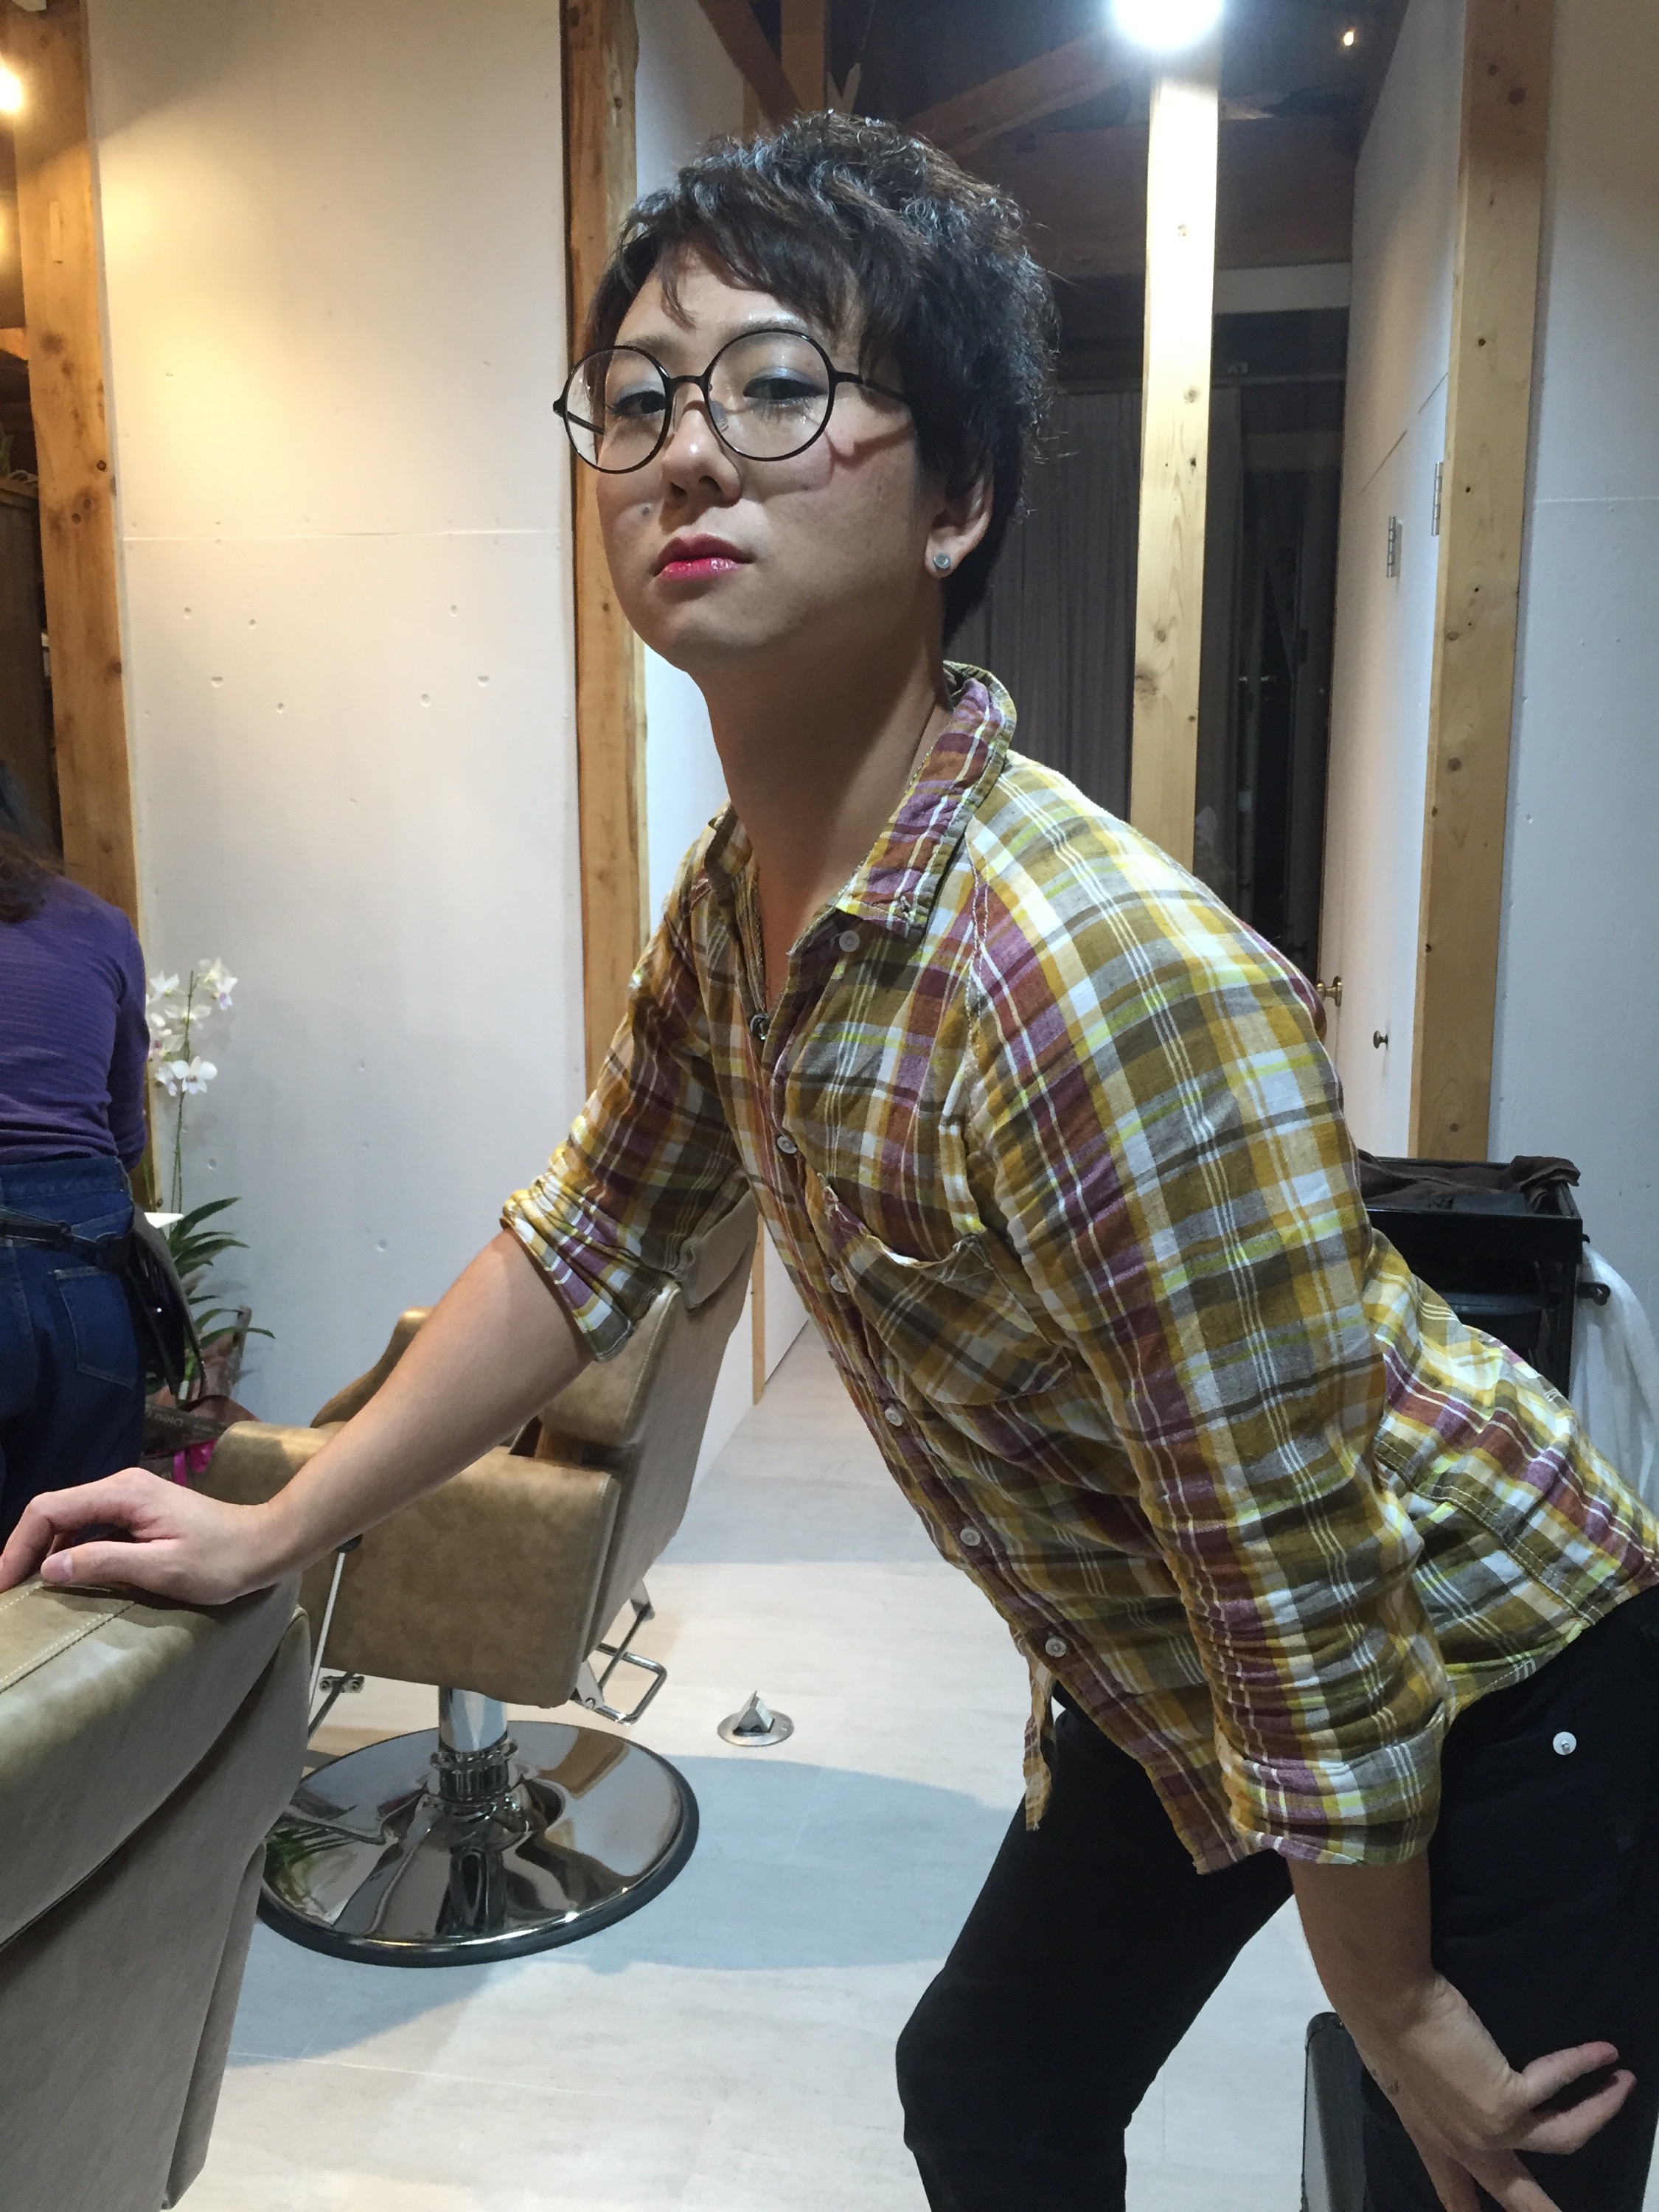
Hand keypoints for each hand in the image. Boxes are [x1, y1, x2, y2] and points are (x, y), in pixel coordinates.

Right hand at [0, 1469, 289, 1605]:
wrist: (265, 1544)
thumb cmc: (221, 1560)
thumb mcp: (161, 1568)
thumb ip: (105, 1563)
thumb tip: (51, 1568)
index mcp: (123, 1493)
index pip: (49, 1509)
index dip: (17, 1545)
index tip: (3, 1584)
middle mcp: (122, 1487)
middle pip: (54, 1510)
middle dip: (25, 1548)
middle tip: (9, 1591)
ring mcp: (131, 1498)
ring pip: (70, 1518)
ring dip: (45, 1550)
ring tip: (28, 1588)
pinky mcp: (140, 1513)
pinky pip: (91, 1526)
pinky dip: (70, 1549)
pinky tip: (67, 1577)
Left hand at [1350, 1971, 1633, 2211]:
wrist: (1385, 2001)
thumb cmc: (1384, 2023)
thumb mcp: (1398, 2076)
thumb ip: (1428, 2097)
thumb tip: (1453, 2085)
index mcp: (1432, 2139)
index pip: (1454, 2193)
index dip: (1471, 2210)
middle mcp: (1464, 2144)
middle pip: (1518, 2195)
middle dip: (1545, 2210)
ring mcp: (1489, 2128)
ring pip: (1563, 2140)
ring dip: (1598, 2113)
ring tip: (1623, 2087)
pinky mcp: (1507, 2101)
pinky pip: (1558, 2083)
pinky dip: (1585, 2065)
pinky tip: (1605, 2054)